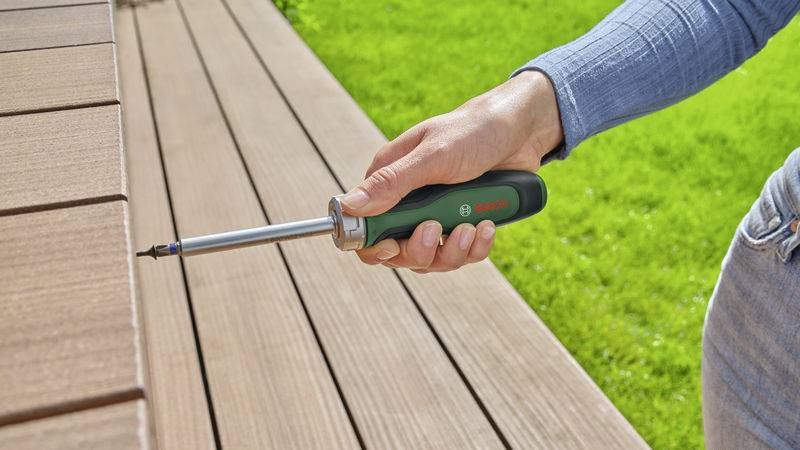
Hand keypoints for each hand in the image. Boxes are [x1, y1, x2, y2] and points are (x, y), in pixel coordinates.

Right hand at [341, 70, 562, 271]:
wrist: (522, 130)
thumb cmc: (473, 131)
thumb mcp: (432, 156)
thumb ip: (392, 183)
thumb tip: (349, 205)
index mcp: (390, 181)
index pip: (366, 226)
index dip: (374, 245)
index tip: (391, 247)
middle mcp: (409, 202)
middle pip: (399, 251)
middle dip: (420, 249)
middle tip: (436, 229)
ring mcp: (437, 216)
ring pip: (432, 258)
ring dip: (453, 250)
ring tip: (471, 227)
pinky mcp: (463, 224)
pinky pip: (462, 253)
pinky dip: (476, 247)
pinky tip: (487, 225)